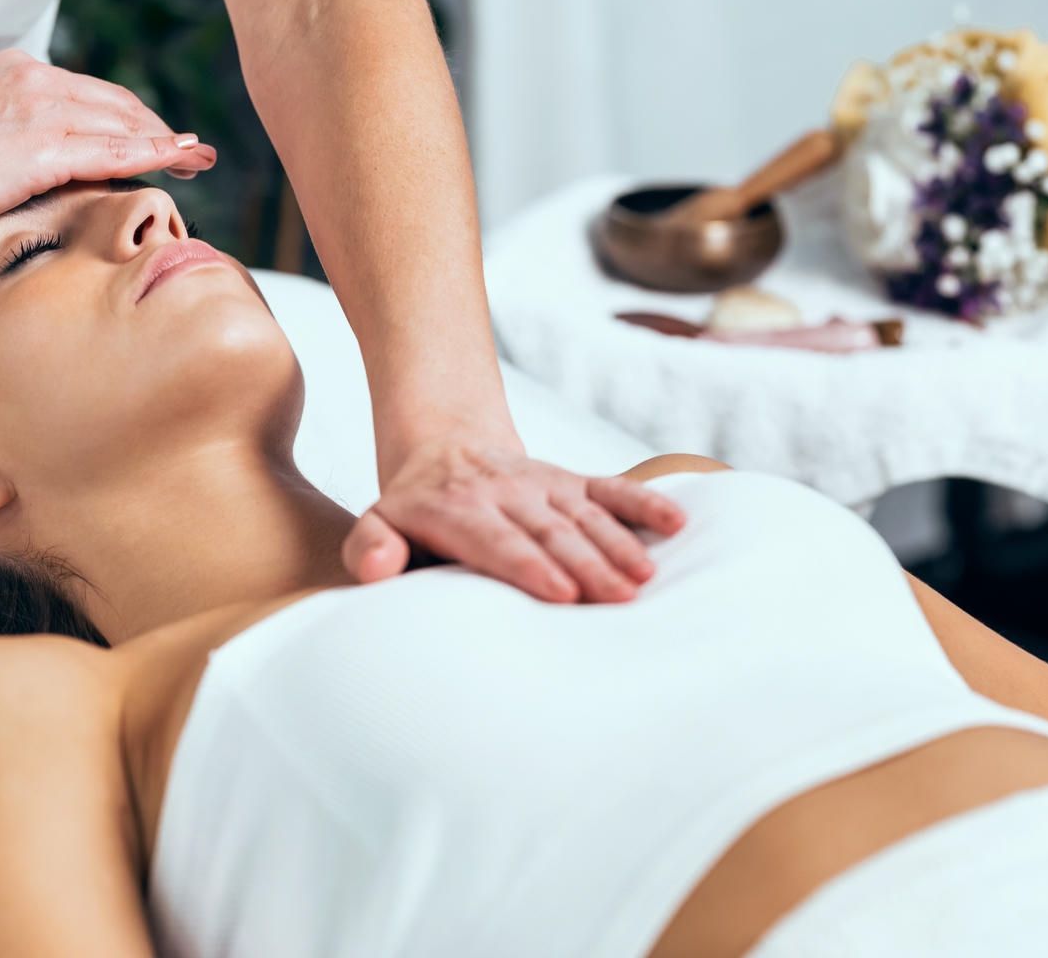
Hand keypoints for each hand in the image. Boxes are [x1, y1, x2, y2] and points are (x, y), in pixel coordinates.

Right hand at [0, 48, 217, 239]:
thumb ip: (5, 139)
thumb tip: (29, 165)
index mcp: (14, 75)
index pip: (91, 95)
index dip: (131, 118)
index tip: (159, 137)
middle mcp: (32, 82)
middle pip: (116, 106)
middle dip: (158, 130)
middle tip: (193, 153)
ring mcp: (37, 112)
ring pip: (122, 125)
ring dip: (166, 143)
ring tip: (196, 161)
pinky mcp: (39, 148)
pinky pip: (112, 151)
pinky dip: (153, 153)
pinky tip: (177, 159)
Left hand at [341, 432, 687, 602]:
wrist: (444, 449)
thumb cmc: (411, 511)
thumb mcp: (376, 524)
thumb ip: (370, 548)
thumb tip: (378, 568)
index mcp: (456, 510)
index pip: (496, 541)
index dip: (528, 565)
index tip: (560, 592)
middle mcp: (505, 494)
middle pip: (549, 531)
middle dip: (585, 563)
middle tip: (619, 598)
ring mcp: (543, 485)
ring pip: (585, 514)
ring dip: (618, 545)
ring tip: (646, 578)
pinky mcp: (571, 481)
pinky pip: (611, 488)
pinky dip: (644, 502)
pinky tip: (677, 522)